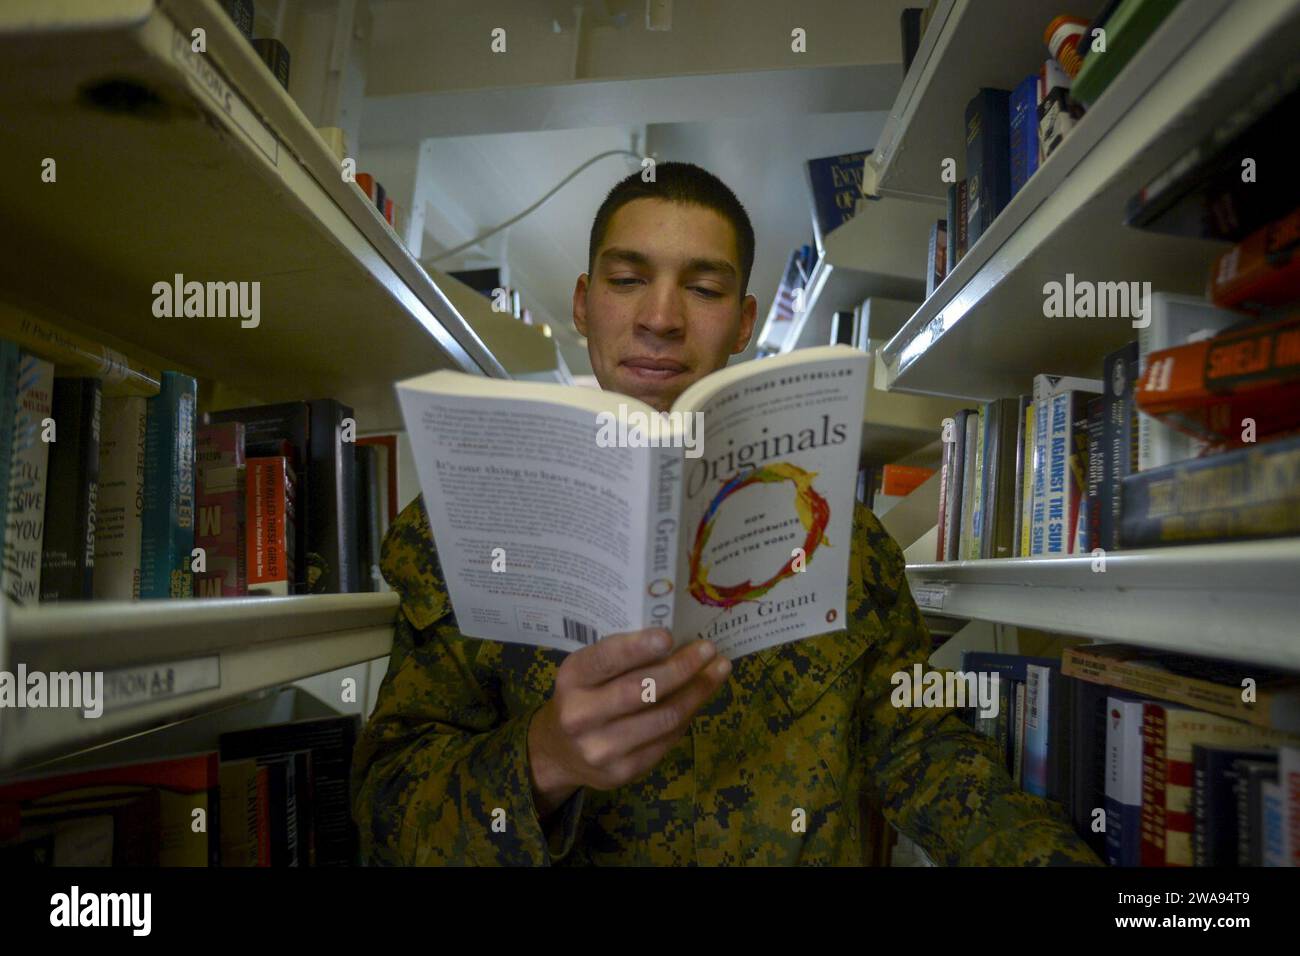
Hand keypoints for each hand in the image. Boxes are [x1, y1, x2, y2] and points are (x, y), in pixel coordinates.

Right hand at [527, 628, 731, 817]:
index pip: (605, 660)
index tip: (668, 636)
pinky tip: (699, 697)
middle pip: (640, 690)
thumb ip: (621, 658)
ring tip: (718, 670)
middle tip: (708, 648)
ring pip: (663, 718)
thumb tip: (678, 641)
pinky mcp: (622, 771)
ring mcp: (601, 748)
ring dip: (697, 692)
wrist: (559, 752)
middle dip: (681, 667)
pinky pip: (667, 739)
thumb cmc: (584, 696)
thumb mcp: (588, 671)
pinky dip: (688, 715)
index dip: (637, 648)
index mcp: (571, 680)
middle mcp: (580, 716)